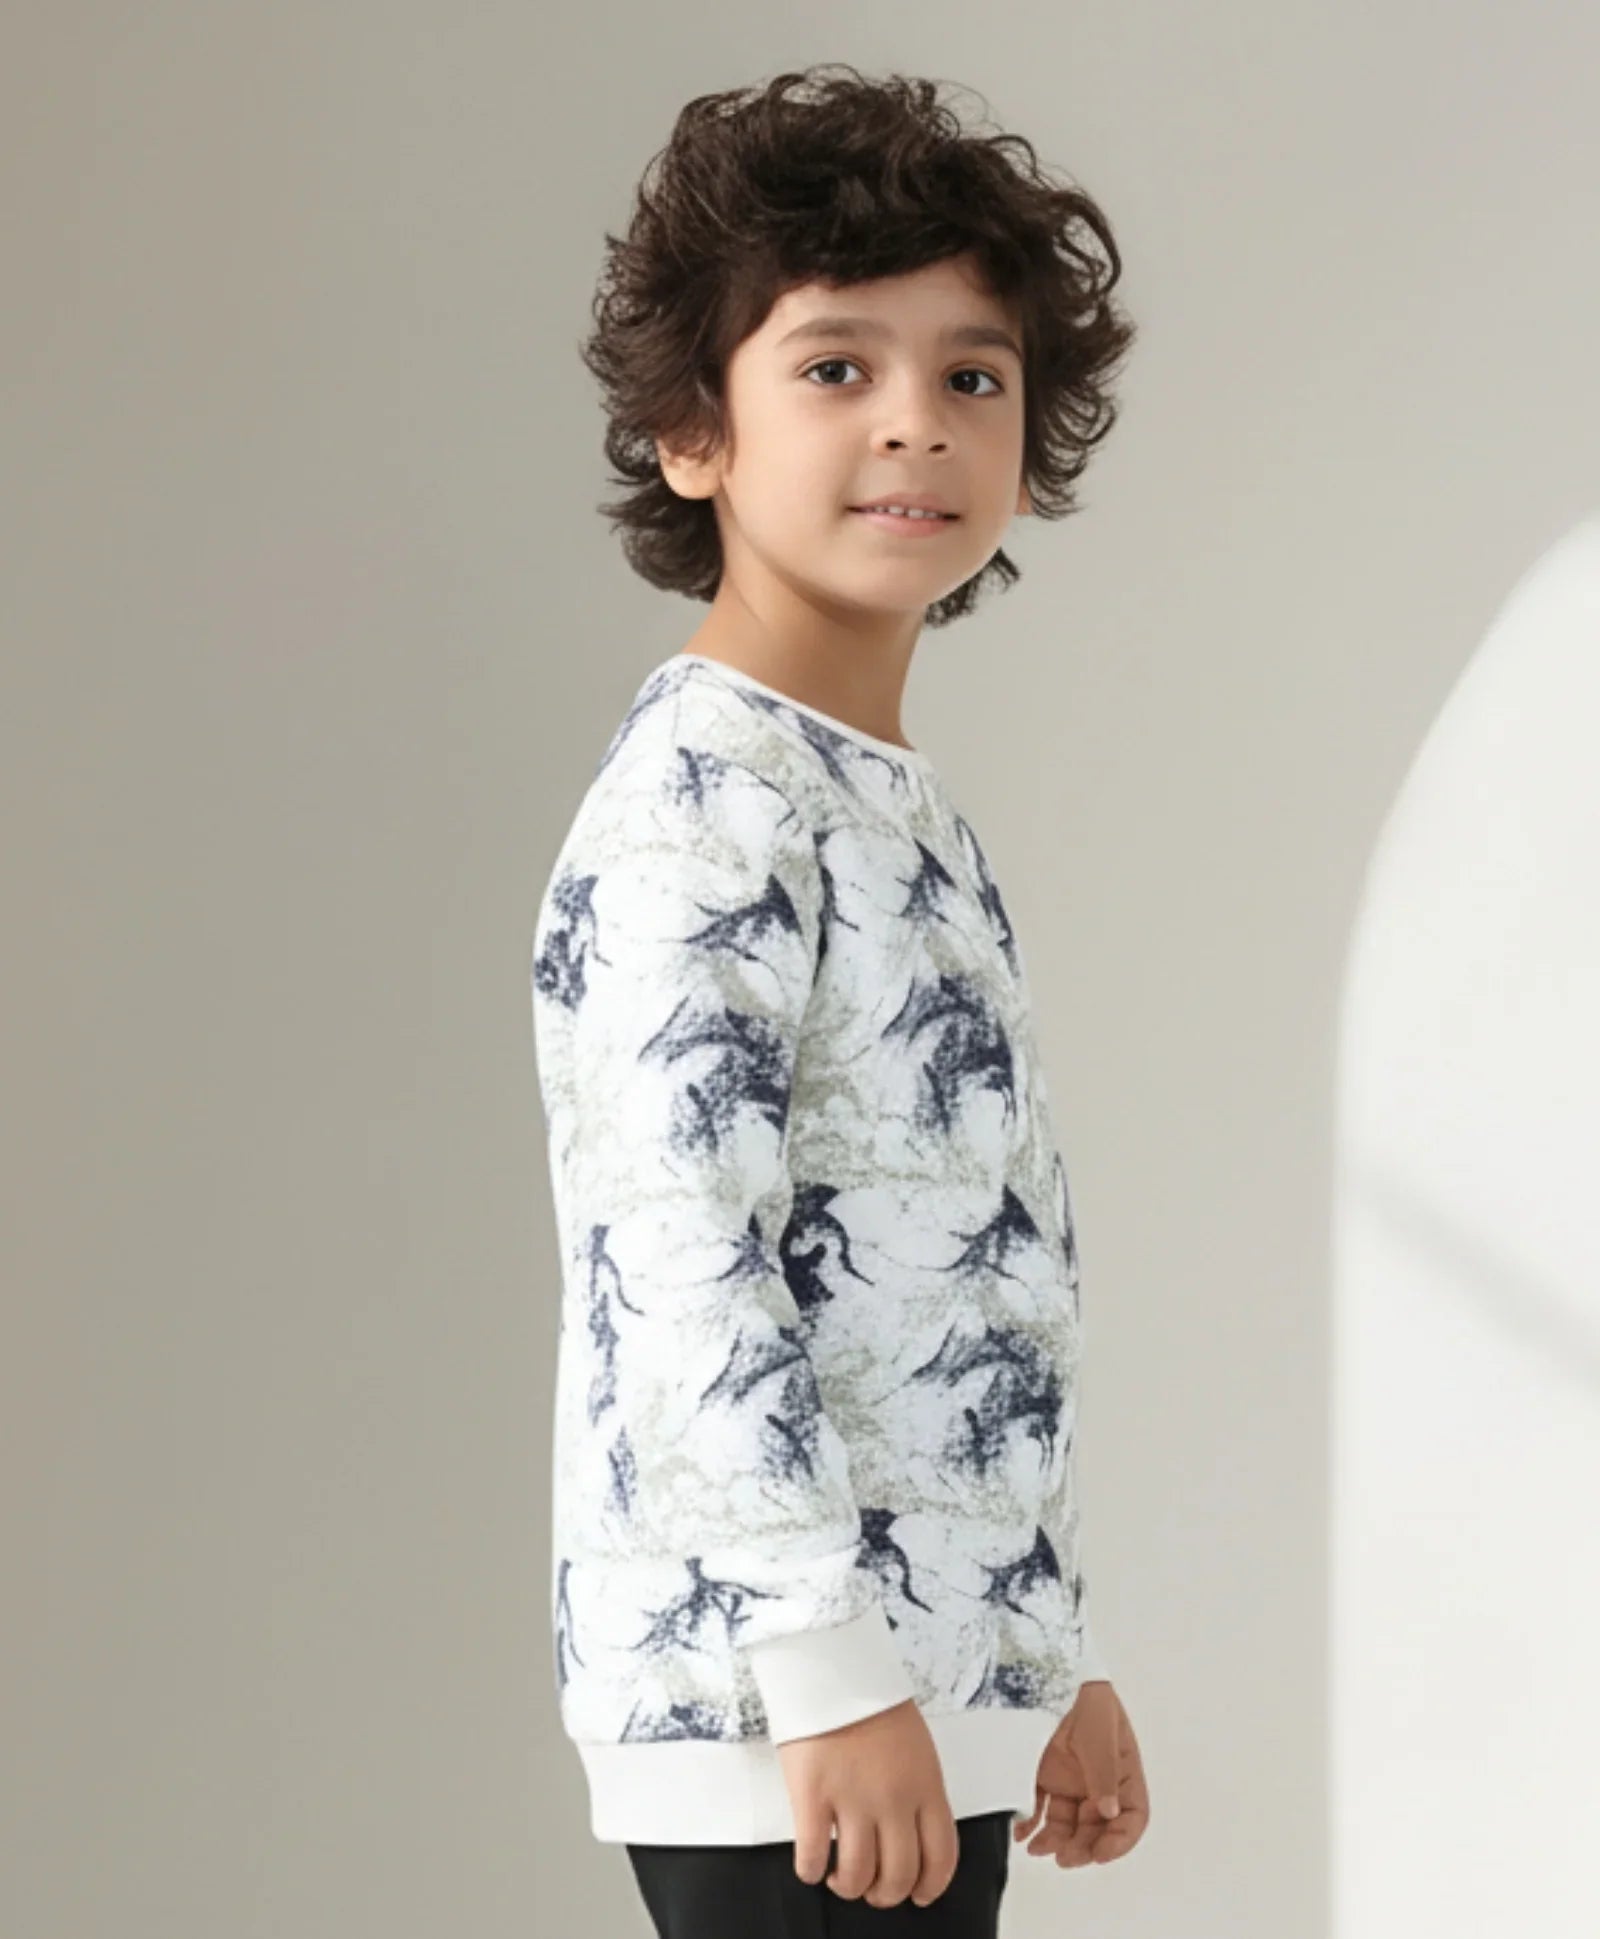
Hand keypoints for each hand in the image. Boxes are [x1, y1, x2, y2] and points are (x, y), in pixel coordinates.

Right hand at [778, 1697, 958, 1908]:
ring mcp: (852, 1798)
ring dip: (849, 1887)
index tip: (919, 1895)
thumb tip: (912, 1837)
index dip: (931, 1886)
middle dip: (886, 1894)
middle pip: (899, 1874)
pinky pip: (812, 1855)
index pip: (941, 1856)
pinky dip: (811, 1871)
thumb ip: (920, 1792)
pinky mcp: (812, 1794)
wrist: (832, 1666)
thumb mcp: (918, 1747)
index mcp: (926, 1784)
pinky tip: (811, 1865)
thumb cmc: (874, 1703)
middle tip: (873, 1889)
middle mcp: (894, 1799)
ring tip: (840, 1877)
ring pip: (858, 1875)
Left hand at [1013, 1679, 1149, 1866]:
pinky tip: (1021, 1833)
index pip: (1132, 1816)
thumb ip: (1103, 1773)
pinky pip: (1038, 1807)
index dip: (1120, 1840)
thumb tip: (1109, 1813)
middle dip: (1083, 1847)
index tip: (1100, 1854)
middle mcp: (1097, 1782)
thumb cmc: (1084, 1696)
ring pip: (1067, 1823)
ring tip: (1038, 1850)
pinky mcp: (1042, 1774)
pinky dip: (1030, 1823)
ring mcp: (1069, 1779)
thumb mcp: (1099, 1733)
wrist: (1048, 1668)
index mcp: (1122, 1772)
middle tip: (1065, 1859)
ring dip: (1056, 1841)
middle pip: (1096, 1826)